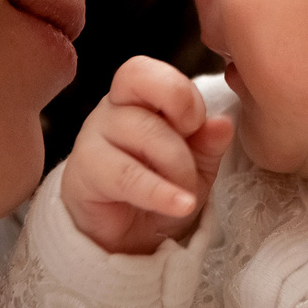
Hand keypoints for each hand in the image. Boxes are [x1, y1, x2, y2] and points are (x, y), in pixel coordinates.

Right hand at [59, 55, 234, 254]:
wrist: (125, 237)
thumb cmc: (158, 186)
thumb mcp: (195, 166)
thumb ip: (209, 142)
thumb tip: (223, 123)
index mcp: (136, 96)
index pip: (146, 70)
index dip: (179, 92)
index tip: (198, 124)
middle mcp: (111, 109)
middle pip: (146, 90)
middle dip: (184, 123)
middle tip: (193, 160)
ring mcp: (92, 137)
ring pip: (142, 131)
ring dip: (177, 167)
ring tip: (187, 195)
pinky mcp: (84, 173)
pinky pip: (125, 175)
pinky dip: (160, 192)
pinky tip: (182, 205)